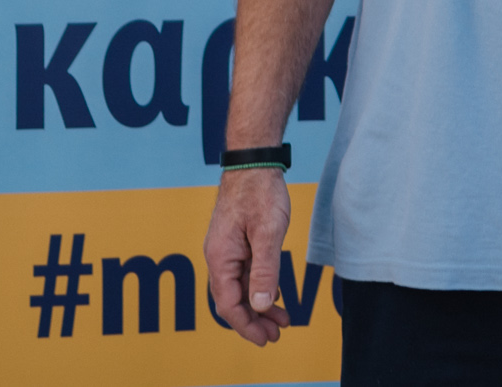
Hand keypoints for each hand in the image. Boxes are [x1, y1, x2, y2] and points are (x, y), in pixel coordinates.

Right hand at [203, 166, 293, 345]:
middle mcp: (219, 257)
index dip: (245, 325)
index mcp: (220, 257)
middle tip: (277, 334)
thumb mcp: (268, 232)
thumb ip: (265, 269)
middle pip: (232, 300)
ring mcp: (228, 251)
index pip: (228, 303)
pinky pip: (245, 274)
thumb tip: (260, 305)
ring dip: (259, 306)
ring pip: (240, 288)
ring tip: (282, 321)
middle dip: (254, 321)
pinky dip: (260, 288)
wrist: (254, 162)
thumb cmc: (260, 192)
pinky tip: (275, 296)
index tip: (265, 338)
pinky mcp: (238, 243)